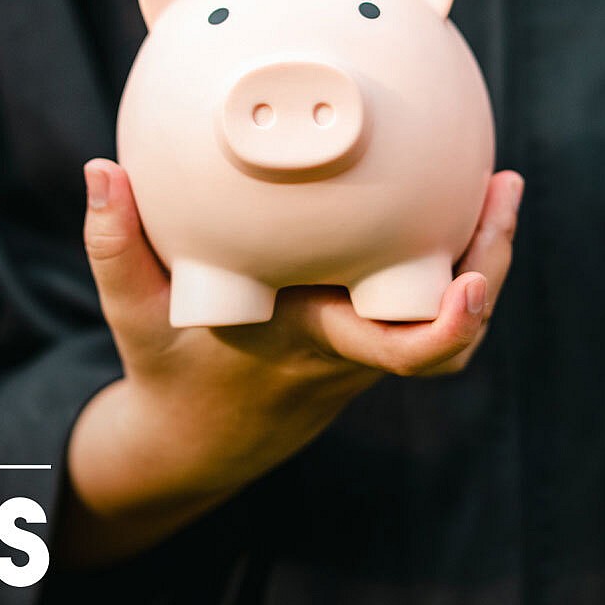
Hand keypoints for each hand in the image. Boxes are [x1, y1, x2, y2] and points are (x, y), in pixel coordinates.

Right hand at [59, 159, 521, 567]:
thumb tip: (101, 169)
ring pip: (455, 314)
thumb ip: (113, 242)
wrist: (201, 435)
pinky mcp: (374, 329)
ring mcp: (371, 345)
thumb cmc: (168, 364)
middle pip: (452, 331)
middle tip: (503, 186)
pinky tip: (460, 190)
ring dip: (486, 252)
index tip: (468, 284)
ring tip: (500, 180)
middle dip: (490, 264)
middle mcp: (354, 349)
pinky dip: (457, 252)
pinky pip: (434, 296)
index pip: (396, 352)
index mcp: (311, 345)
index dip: (445, 326)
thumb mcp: (131, 309)